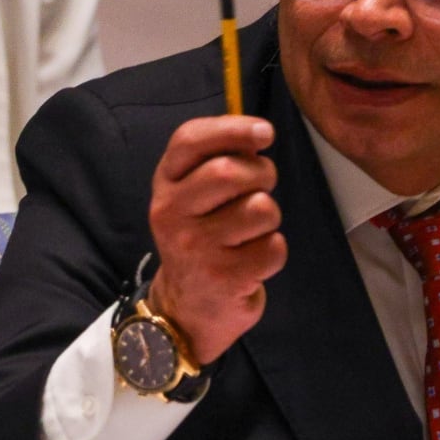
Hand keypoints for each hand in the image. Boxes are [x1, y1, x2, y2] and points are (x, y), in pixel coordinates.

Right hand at [147, 115, 286, 364]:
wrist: (186, 310)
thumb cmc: (201, 240)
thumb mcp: (192, 198)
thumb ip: (216, 161)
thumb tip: (258, 132)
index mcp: (165, 184)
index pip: (190, 140)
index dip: (232, 128)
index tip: (265, 133)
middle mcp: (171, 212)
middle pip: (231, 171)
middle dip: (262, 174)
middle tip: (262, 188)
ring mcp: (195, 247)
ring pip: (260, 209)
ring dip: (270, 218)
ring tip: (252, 232)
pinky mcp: (223, 278)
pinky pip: (274, 247)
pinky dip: (274, 252)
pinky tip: (252, 261)